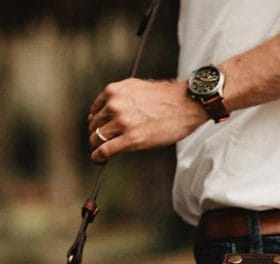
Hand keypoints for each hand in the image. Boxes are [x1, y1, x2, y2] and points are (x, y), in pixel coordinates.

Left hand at [87, 78, 207, 160]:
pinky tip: (98, 160)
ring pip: (97, 138)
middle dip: (95, 135)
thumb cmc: (166, 97)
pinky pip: (106, 150)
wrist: (185, 103)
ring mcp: (122, 122)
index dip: (96, 122)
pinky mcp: (131, 139)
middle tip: (98, 144)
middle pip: (94, 125)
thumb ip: (122, 97)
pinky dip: (98, 156)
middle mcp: (114, 105)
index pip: (95, 110)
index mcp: (114, 91)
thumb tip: (113, 110)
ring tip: (99, 154)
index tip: (98, 130)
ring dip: (96, 147)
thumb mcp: (136, 88)